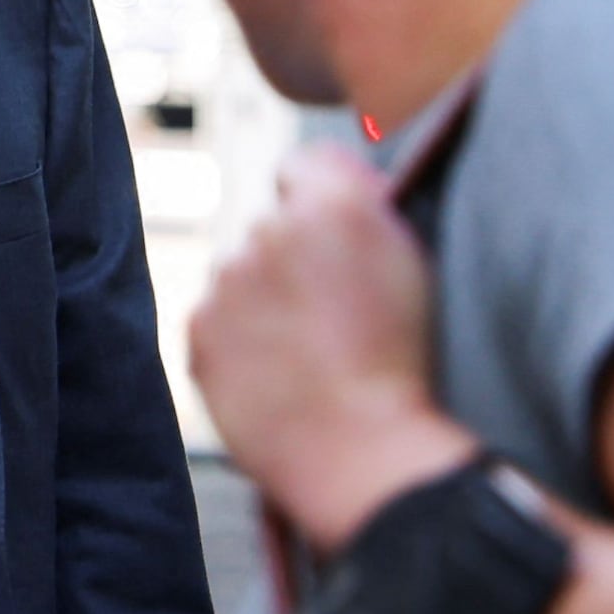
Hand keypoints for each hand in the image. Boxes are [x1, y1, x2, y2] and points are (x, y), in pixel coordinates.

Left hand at [188, 142, 474, 551]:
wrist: (364, 449)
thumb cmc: (406, 363)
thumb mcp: (412, 264)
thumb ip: (366, 212)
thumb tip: (341, 195)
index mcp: (333, 202)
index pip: (303, 164)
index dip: (319, 198)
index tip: (334, 233)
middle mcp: (271, 229)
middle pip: (269, 224)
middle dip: (289, 254)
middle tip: (327, 311)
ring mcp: (228, 281)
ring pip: (239, 274)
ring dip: (260, 298)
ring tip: (306, 353)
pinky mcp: (200, 330)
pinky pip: (215, 319)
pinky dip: (237, 339)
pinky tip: (277, 373)